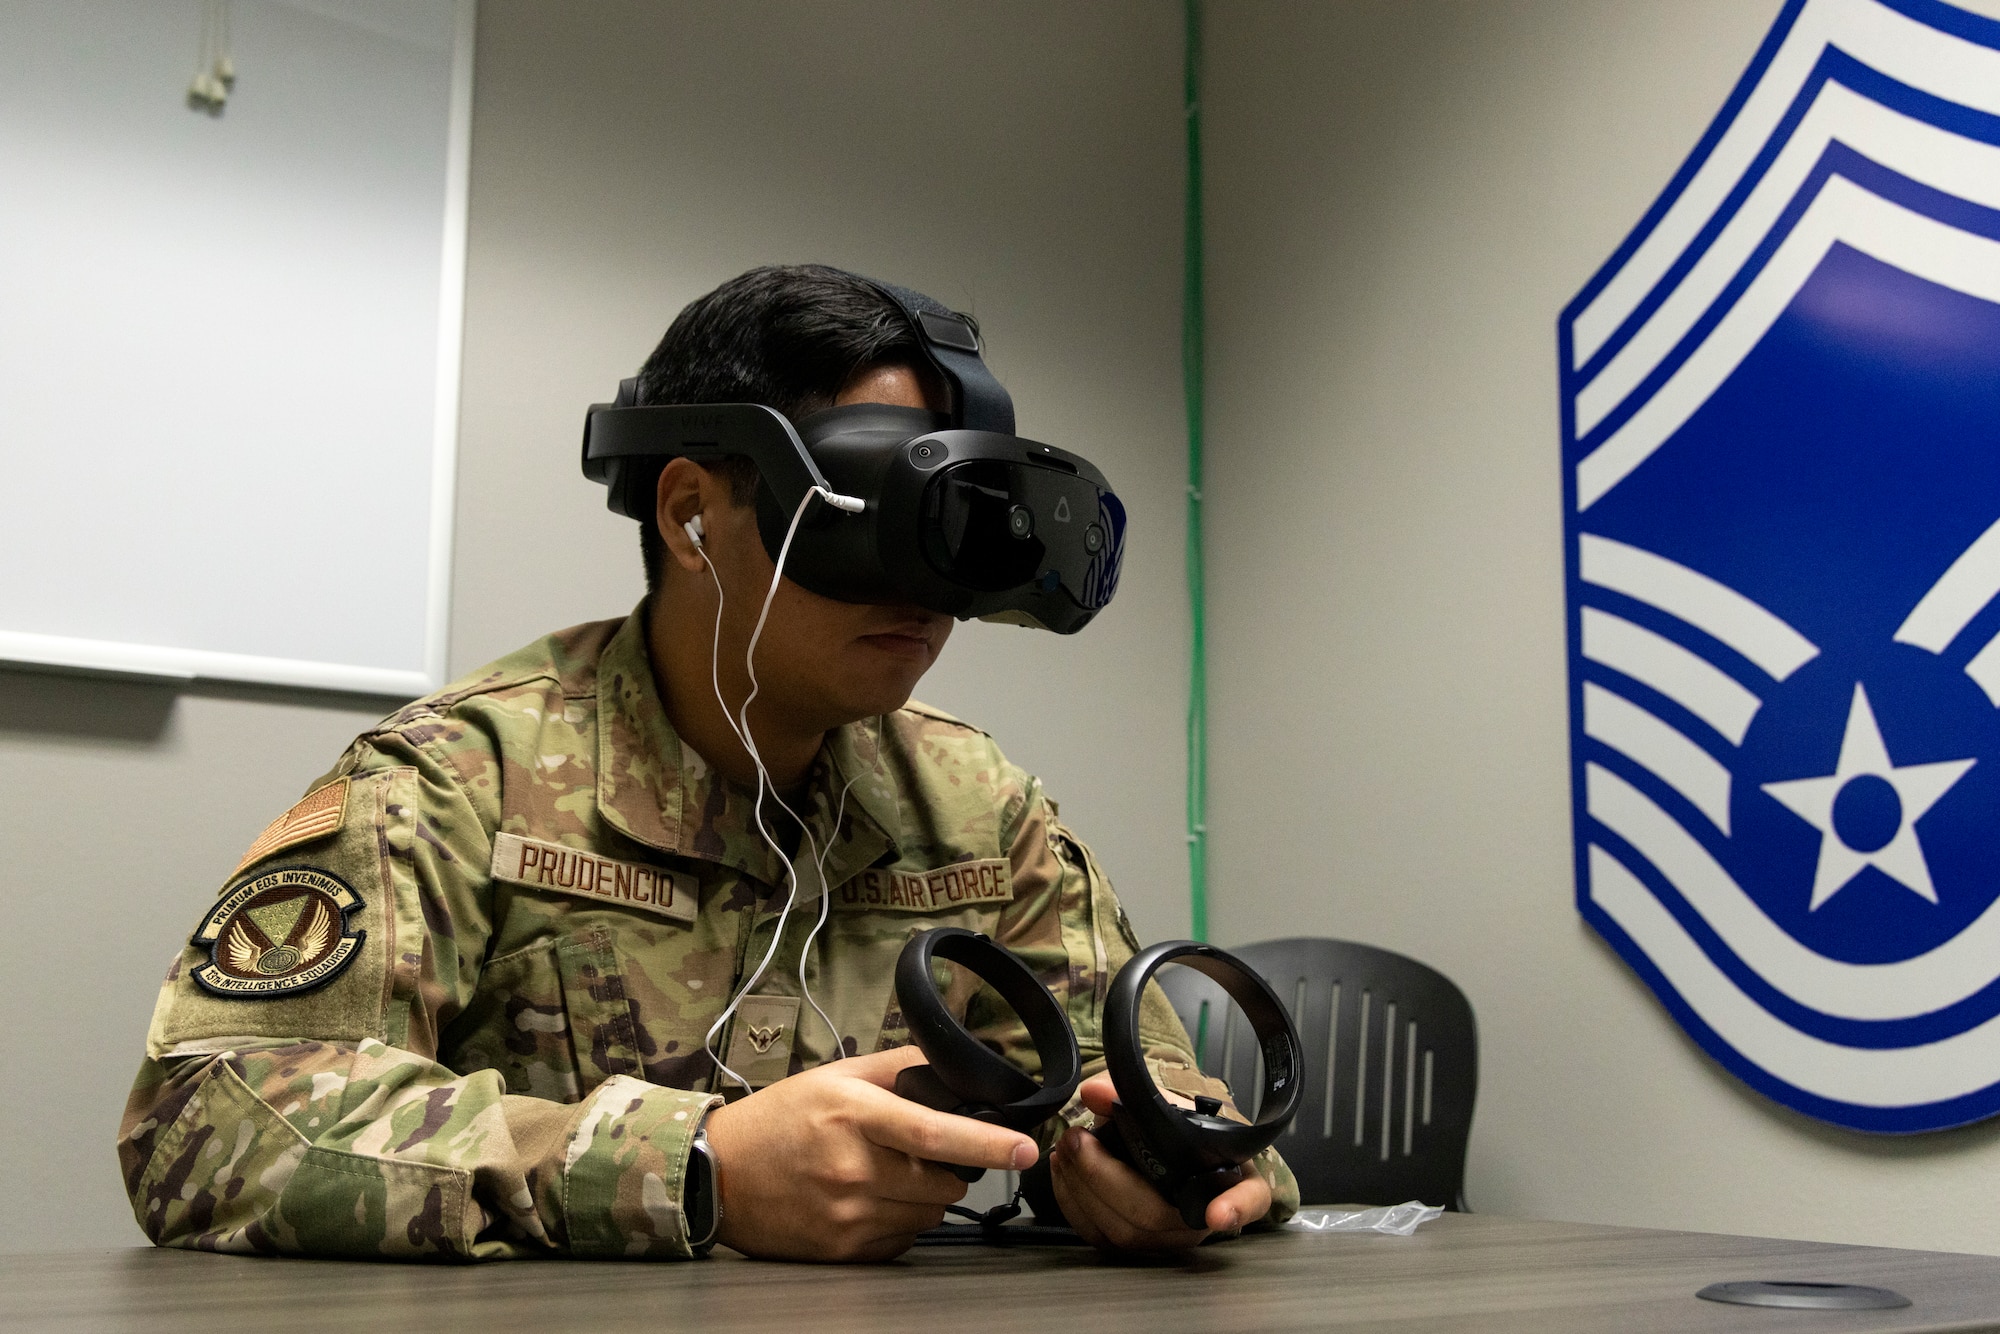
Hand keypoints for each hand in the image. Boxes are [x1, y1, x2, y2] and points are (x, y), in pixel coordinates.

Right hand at [700, 1045, 1038, 1261]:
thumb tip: (959, 1067)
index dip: (986, 1142)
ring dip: (922, 1197)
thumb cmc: (781, 1118)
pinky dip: (898, 1222)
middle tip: (913, 1152)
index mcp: (854, 1116)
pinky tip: (866, 1201)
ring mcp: (847, 1215)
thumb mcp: (837, 1076)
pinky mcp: (842, 1250)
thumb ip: (900, 1068)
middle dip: (946, 1168)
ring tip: (882, 1174)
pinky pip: (902, 1241)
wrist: (719, 1174)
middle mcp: (852, 1169)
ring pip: (928, 1214)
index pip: (933, 1133)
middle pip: (942, 1182)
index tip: (1026, 1148)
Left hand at [1048, 1073, 1272, 1254]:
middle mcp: (1203, 1216)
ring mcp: (1169, 1238)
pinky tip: (1063, 1174)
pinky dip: (1075, 1206)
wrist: (1167, 1145)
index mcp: (1231, 1176)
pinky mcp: (1137, 1247)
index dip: (1236, 1208)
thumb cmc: (1178, 1127)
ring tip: (1064, 1150)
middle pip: (1156, 1215)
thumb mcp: (1167, 1102)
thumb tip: (1094, 1091)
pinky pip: (1103, 1239)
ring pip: (1125, 1233)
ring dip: (1082, 1191)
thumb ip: (1134, 1093)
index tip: (1216, 1213)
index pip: (1250, 1198)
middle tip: (1076, 1139)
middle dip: (1104, 1178)